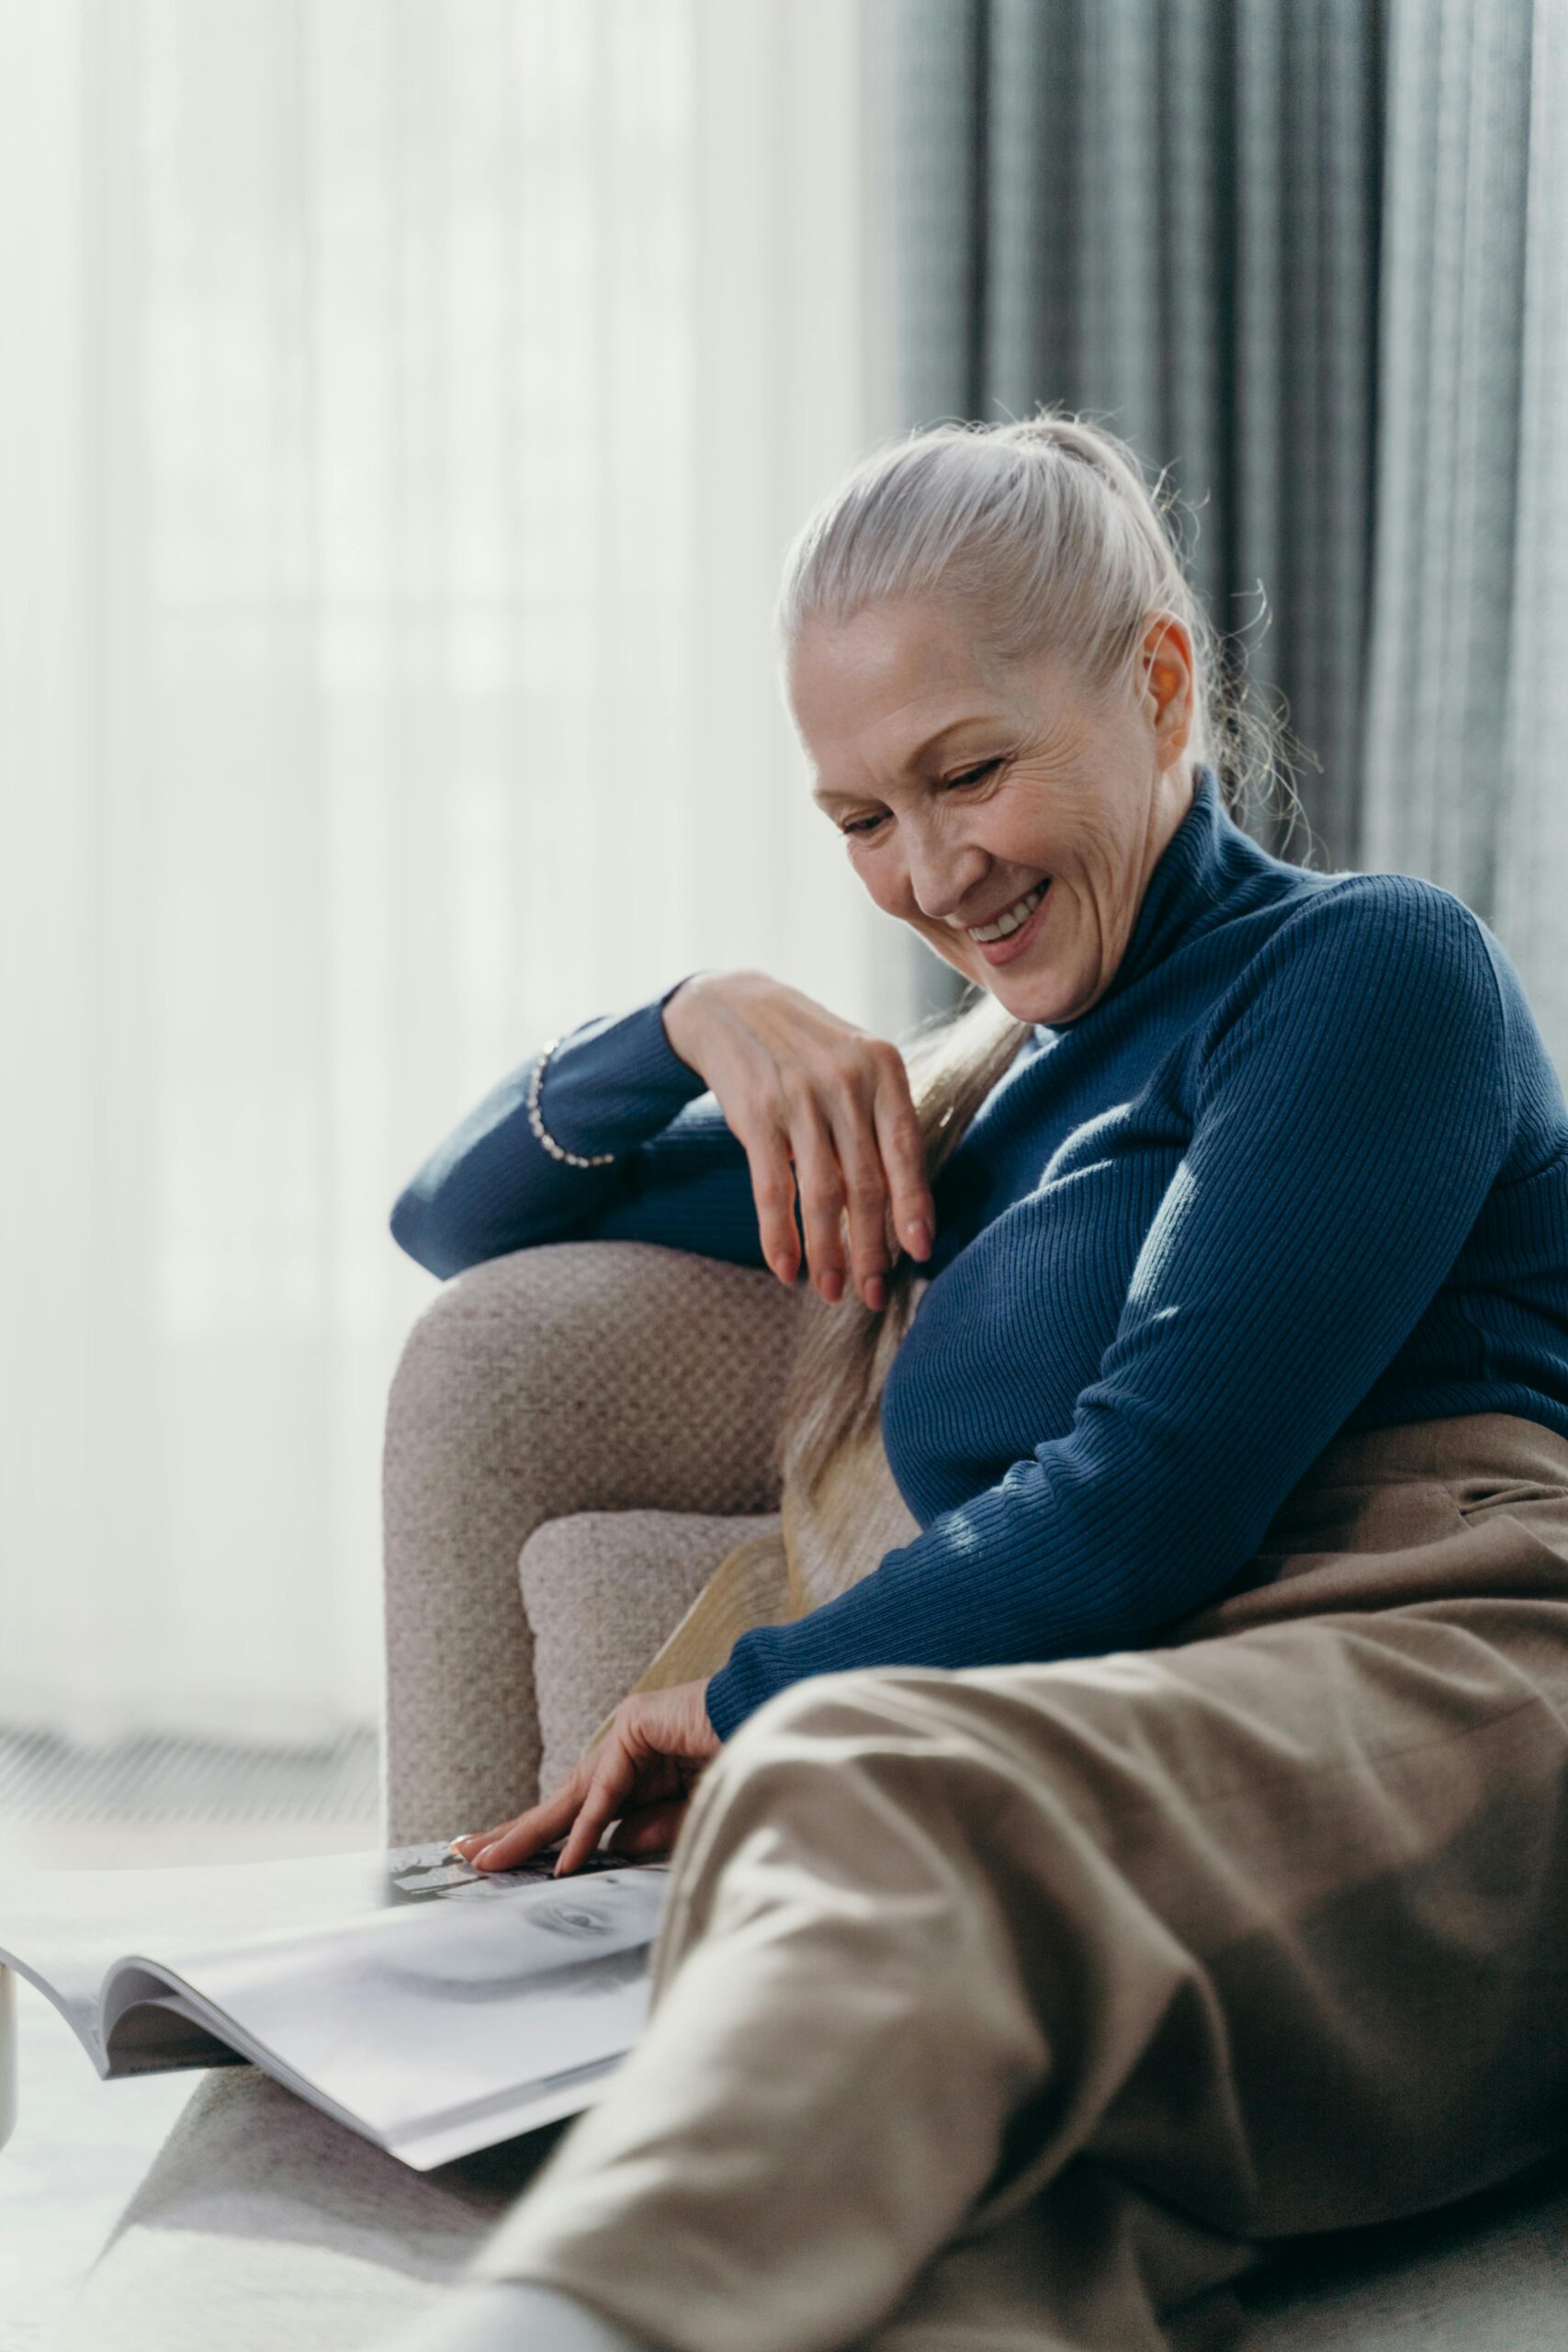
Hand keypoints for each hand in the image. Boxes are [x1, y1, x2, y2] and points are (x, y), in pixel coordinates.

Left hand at [448, 1680, 720, 1878]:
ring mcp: (629, 1733)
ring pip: (571, 1798)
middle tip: (468, 1856)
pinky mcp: (637, 1726)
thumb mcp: (690, 1815)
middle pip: (560, 1802)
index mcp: (639, 1772)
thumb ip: (649, 1831)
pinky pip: (607, 1794)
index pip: (579, 1813)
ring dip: (529, 1834)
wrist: (781, 1719)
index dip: (541, 1839)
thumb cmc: (744, 1761)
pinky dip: (586, 1832)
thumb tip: (604, 1849)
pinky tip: (565, 1864)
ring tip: (490, 1860)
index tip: (503, 1861)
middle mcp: (626, 1750)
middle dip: (515, 1833)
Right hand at [661, 969, 935, 1309]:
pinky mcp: (755, 1116)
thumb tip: (903, 1207)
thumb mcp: (856, 1064)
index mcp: (883, 1068)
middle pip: (866, 1183)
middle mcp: (844, 1082)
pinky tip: (785, 1269)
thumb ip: (880, 1120)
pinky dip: (779, 1235)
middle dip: (872, 1248)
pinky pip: (773, 1190)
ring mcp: (798, 1099)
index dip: (914, 1206)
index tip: (919, 1253)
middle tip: (873, 1293)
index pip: (906, 1150)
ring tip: (833, 1290)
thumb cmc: (808, 1049)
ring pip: (823, 1194)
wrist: (731, 1006)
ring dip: (829, 1252)